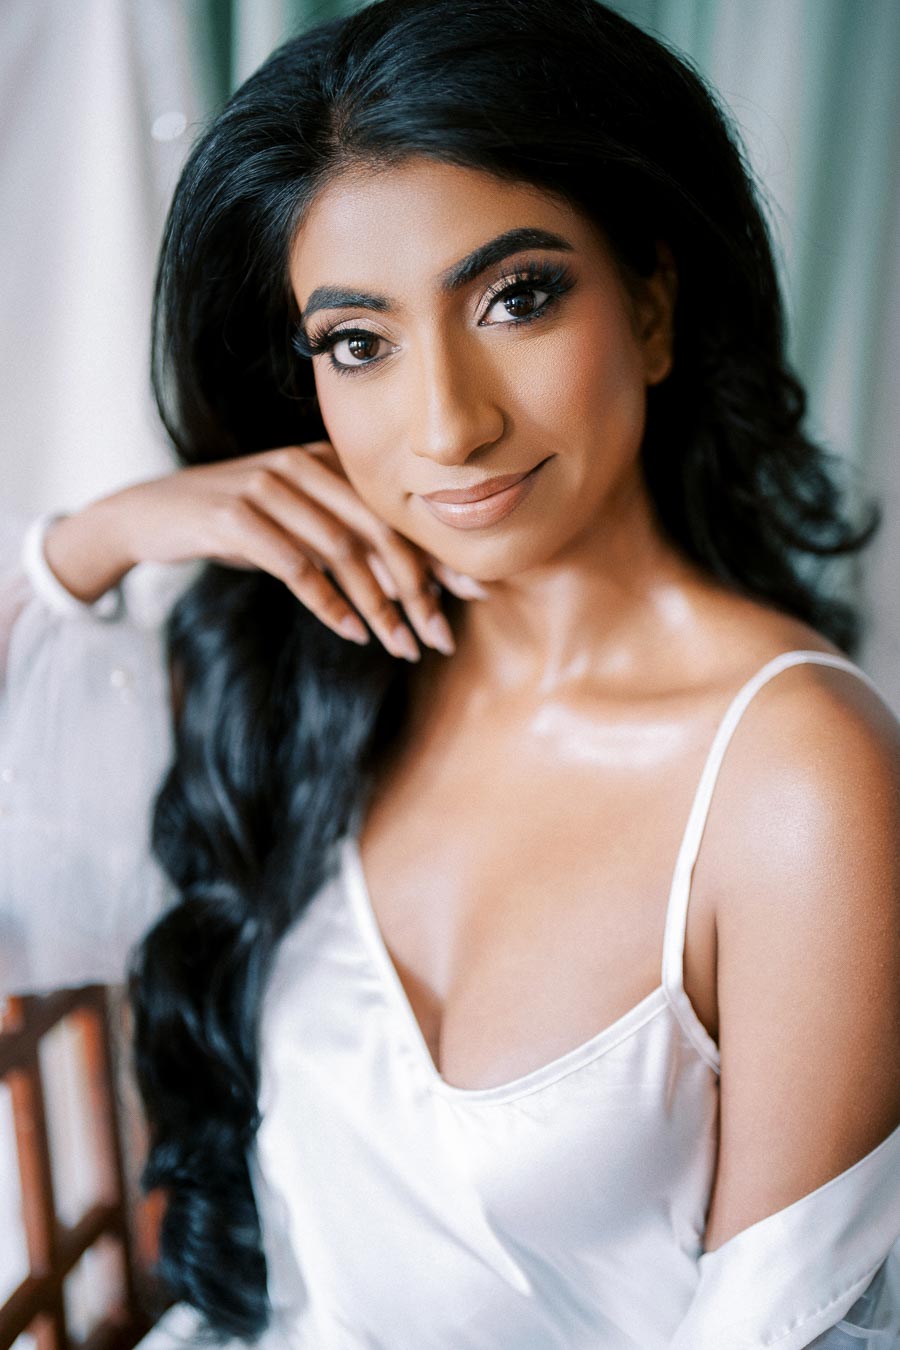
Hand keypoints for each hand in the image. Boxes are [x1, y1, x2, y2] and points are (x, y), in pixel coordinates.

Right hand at [59, 441, 487, 660]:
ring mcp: (268, 486)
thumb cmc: (237, 524)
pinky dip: (329, 603)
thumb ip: (348, 542)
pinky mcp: (236, 516)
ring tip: (401, 647)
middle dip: (416, 591)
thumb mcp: (296, 525)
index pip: (395, 513)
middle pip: (379, 532)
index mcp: (327, 461)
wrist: (151, 514)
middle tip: (439, 638)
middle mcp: (303, 465)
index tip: (474, 599)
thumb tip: (418, 589)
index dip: (438, 556)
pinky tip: (353, 631)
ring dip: (378, 607)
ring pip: (342, 553)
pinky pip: (296, 566)